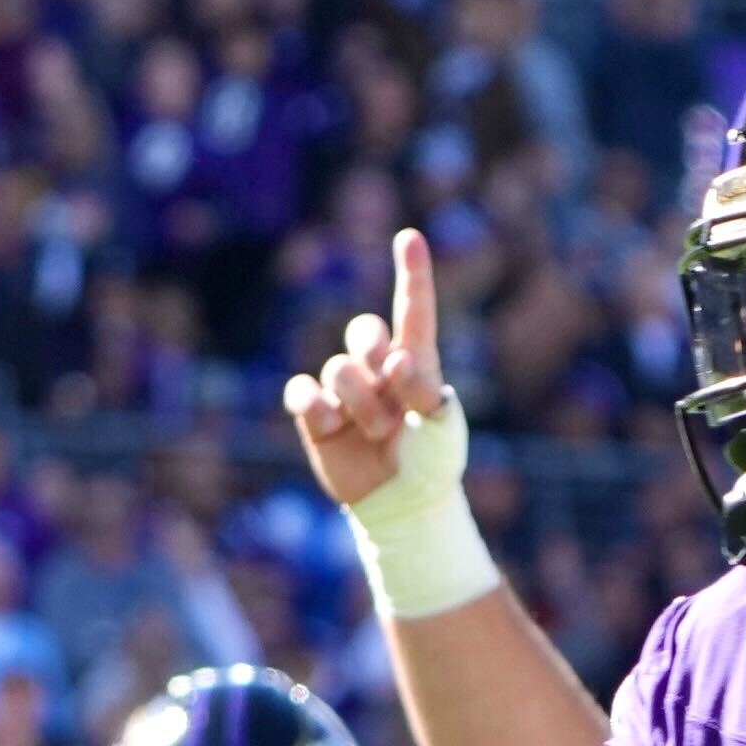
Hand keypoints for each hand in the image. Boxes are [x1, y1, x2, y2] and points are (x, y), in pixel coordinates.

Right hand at [285, 229, 446, 509]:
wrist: (402, 507)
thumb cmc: (431, 464)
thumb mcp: (443, 428)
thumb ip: (425, 388)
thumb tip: (396, 357)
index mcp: (417, 363)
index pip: (414, 312)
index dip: (412, 274)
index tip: (410, 238)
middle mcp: (379, 369)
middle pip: (363, 330)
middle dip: (373, 354)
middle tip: (393, 396)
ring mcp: (346, 391)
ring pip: (337, 369)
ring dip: (359, 404)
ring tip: (377, 434)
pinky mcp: (316, 416)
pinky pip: (302, 392)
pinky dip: (313, 405)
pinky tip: (330, 424)